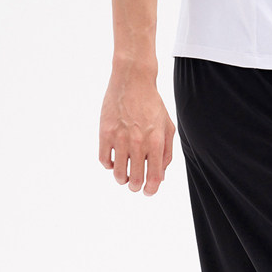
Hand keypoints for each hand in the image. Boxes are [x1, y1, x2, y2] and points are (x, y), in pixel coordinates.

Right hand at [99, 71, 174, 195]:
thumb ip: (167, 153)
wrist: (133, 80)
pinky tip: (113, 160)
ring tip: (124, 175)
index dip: (151, 190)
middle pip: (135, 180)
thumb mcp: (167, 127)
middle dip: (135, 187)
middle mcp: (138, 142)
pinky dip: (108, 165)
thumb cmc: (152, 104)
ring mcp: (120, 138)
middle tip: (135, 184)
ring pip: (118, 174)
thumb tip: (159, 177)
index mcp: (156, 143)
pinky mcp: (105, 132)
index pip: (154, 178)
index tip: (148, 191)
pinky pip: (104, 160)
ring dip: (121, 179)